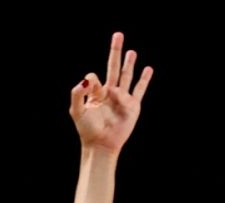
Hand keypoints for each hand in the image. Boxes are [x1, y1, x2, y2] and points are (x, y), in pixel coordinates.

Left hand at [69, 32, 152, 154]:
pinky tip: (148, 69)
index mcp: (96, 93)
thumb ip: (77, 94)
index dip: (92, 80)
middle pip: (113, 67)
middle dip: (115, 51)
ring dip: (129, 63)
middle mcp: (109, 92)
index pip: (94, 78)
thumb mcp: (76, 111)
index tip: (91, 87)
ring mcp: (122, 98)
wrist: (101, 144)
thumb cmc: (87, 129)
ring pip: (127, 76)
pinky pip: (140, 89)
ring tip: (131, 51)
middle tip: (118, 35)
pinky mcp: (133, 105)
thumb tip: (86, 78)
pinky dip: (144, 79)